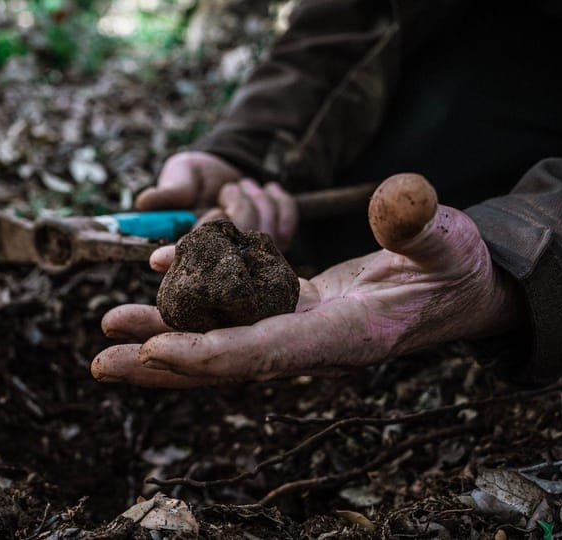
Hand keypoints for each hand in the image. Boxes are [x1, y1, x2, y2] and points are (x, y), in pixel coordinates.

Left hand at [91, 174, 525, 387]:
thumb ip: (422, 227)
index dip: (210, 351)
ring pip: (218, 340)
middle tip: (100, 361)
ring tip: (107, 328)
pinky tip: (159, 277)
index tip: (157, 347)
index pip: (266, 350)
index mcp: (344, 337)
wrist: (460, 289)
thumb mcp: (451, 241)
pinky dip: (195, 302)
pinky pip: (231, 311)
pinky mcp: (291, 310)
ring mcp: (296, 329)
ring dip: (162, 336)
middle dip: (162, 363)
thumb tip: (400, 199)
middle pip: (223, 362)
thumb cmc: (458, 267)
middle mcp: (310, 343)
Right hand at [138, 152, 297, 249]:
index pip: (184, 254)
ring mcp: (251, 254)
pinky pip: (287, 222)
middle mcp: (220, 257)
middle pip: (235, 241)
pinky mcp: (278, 243)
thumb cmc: (197, 175)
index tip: (159, 258)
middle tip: (228, 188)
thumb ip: (169, 190)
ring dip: (257, 198)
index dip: (173, 256)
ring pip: (266, 230)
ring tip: (242, 186)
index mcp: (190, 244)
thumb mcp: (179, 174)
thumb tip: (144, 202)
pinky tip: (266, 190)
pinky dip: (279, 200)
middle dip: (238, 206)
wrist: (229, 170)